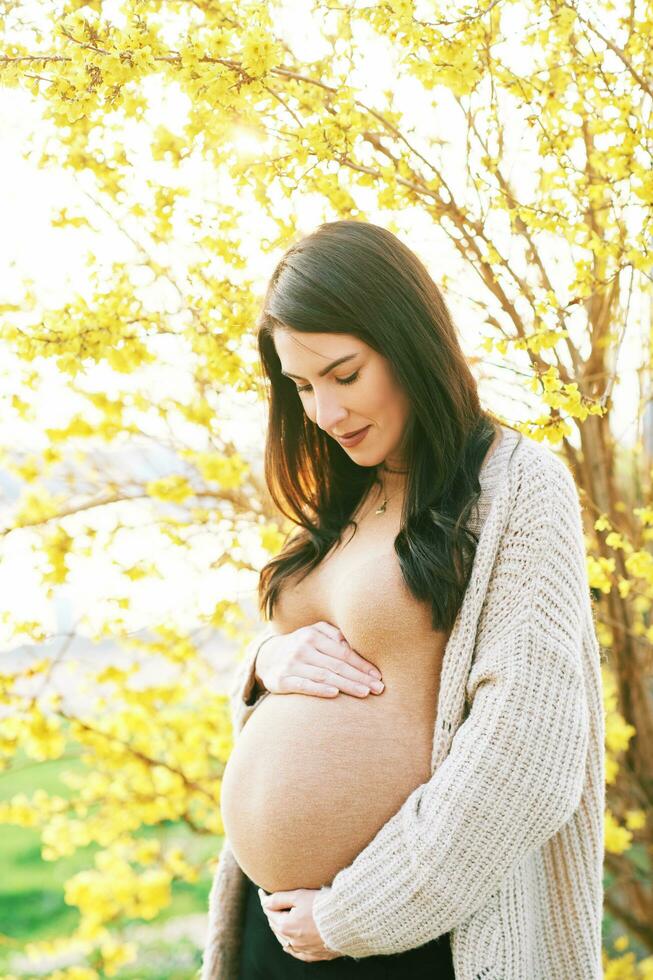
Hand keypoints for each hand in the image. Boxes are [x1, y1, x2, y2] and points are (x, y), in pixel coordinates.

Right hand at [255, 622, 384, 699]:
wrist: (267, 657)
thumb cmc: (302, 646)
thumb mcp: (315, 633)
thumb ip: (335, 636)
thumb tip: (357, 646)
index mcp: (313, 634)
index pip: (343, 652)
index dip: (362, 664)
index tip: (379, 675)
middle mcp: (302, 648)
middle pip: (337, 665)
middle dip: (360, 677)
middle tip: (379, 688)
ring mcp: (291, 664)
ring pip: (324, 676)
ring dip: (346, 685)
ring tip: (365, 693)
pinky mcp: (281, 680)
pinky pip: (303, 685)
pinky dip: (319, 689)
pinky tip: (335, 694)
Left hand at [258, 886, 341, 961]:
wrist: (346, 921)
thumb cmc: (323, 905)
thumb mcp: (299, 896)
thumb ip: (279, 899)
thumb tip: (264, 902)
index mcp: (286, 926)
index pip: (270, 912)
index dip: (265, 901)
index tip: (262, 892)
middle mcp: (293, 941)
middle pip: (276, 927)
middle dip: (272, 914)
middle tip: (270, 903)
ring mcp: (304, 949)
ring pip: (285, 941)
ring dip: (279, 930)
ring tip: (278, 920)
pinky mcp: (316, 954)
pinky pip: (298, 953)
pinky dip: (291, 948)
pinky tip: (288, 945)